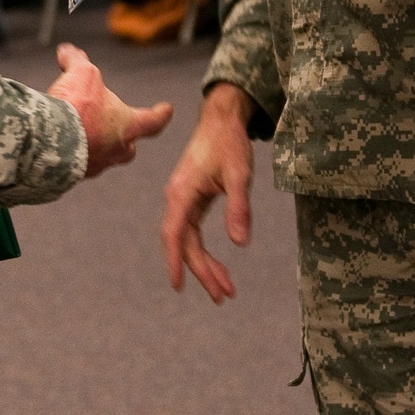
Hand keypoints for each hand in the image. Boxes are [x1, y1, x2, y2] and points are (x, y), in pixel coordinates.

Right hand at [48, 42, 172, 177]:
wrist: (49, 139)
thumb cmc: (77, 105)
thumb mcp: (81, 73)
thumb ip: (77, 61)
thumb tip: (67, 50)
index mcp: (127, 126)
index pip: (152, 121)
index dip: (160, 114)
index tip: (168, 110)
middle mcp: (115, 150)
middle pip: (128, 149)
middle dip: (125, 140)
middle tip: (121, 133)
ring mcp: (93, 166)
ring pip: (101, 158)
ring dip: (95, 146)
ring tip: (80, 134)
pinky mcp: (70, 176)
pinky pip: (76, 166)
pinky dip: (71, 155)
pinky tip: (59, 146)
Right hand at [162, 83, 255, 302]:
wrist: (221, 119)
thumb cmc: (229, 142)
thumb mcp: (238, 174)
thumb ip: (238, 208)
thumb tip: (240, 243)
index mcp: (182, 192)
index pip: (174, 234)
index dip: (175, 261)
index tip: (178, 286)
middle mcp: (177, 198)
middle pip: (184, 243)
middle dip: (202, 271)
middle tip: (224, 296)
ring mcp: (182, 199)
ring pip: (188, 240)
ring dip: (204, 265)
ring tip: (225, 288)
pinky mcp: (190, 198)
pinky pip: (192, 231)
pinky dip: (203, 251)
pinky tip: (217, 265)